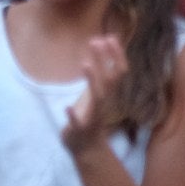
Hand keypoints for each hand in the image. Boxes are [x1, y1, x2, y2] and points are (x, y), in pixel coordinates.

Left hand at [60, 36, 130, 154]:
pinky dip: (73, 116)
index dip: (116, 55)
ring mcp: (93, 117)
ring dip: (93, 81)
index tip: (111, 36)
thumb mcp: (97, 92)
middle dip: (104, 61)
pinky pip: (78, 123)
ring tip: (85, 64)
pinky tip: (66, 107)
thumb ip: (99, 72)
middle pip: (109, 81)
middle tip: (96, 40)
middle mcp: (103, 104)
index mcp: (107, 94)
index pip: (118, 72)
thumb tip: (101, 45)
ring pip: (97, 98)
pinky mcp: (80, 130)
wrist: (87, 149)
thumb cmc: (91, 116)